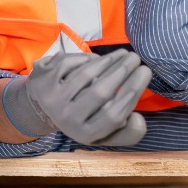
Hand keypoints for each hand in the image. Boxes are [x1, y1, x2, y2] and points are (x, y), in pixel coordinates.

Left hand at [1, 50, 151, 146]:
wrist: (41, 110)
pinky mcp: (43, 81)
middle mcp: (67, 120)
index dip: (133, 90)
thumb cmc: (83, 118)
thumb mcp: (105, 133)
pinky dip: (86, 58)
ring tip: (122, 53)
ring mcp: (52, 100)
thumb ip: (127, 133)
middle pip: (100, 92)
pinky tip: (97, 57)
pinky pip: (70, 63)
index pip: (114, 114)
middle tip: (136, 57)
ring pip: (86, 75)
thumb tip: (138, 118)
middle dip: (123, 70)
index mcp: (85, 134)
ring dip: (108, 60)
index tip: (145, 71)